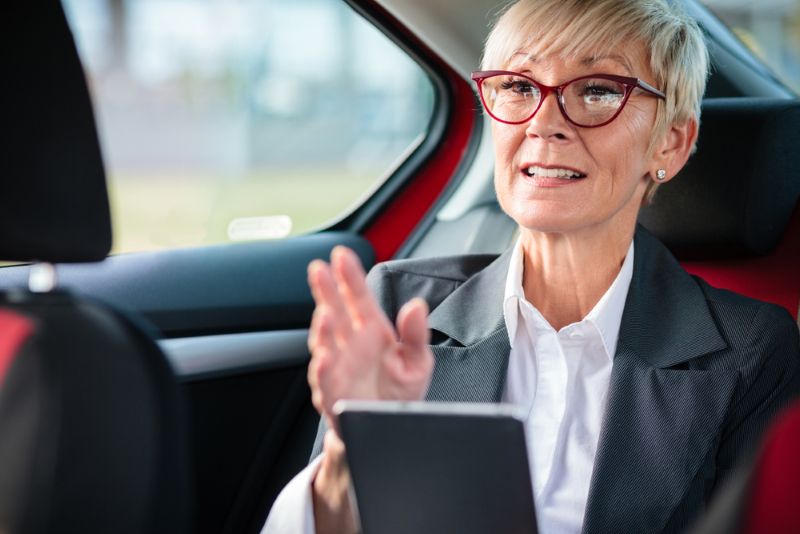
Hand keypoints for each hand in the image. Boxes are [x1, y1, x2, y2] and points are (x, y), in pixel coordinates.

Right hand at [307, 246, 433, 432]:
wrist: (389, 433)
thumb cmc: (400, 394)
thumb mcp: (418, 362)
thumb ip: (416, 334)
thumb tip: (416, 305)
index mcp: (372, 332)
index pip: (358, 298)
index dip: (349, 277)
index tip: (341, 255)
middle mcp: (350, 347)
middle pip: (334, 313)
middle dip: (325, 292)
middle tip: (319, 270)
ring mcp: (339, 369)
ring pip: (325, 345)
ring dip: (322, 330)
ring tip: (325, 314)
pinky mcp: (334, 396)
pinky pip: (326, 383)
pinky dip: (324, 371)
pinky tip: (326, 358)